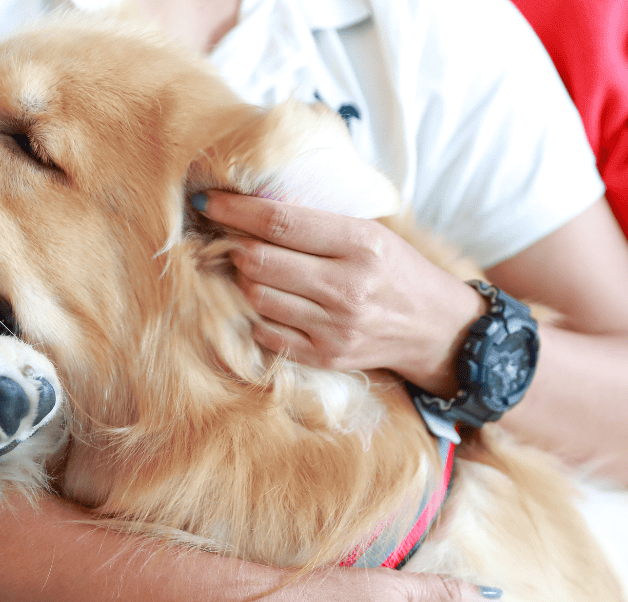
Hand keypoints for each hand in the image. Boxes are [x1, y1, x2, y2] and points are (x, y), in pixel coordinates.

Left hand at [195, 191, 484, 395]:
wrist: (437, 329)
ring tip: (248, 270)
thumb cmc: (396, 271)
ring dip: (242, 280)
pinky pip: (266, 333)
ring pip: (257, 297)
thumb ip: (318, 221)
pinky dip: (257, 314)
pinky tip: (266, 301)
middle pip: (259, 261)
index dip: (234, 209)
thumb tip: (253, 203)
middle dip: (232, 246)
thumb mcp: (371, 233)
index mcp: (360, 244)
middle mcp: (347, 286)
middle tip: (225, 238)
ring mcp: (334, 327)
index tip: (207, 200)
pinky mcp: (325, 357)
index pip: (280, 221)